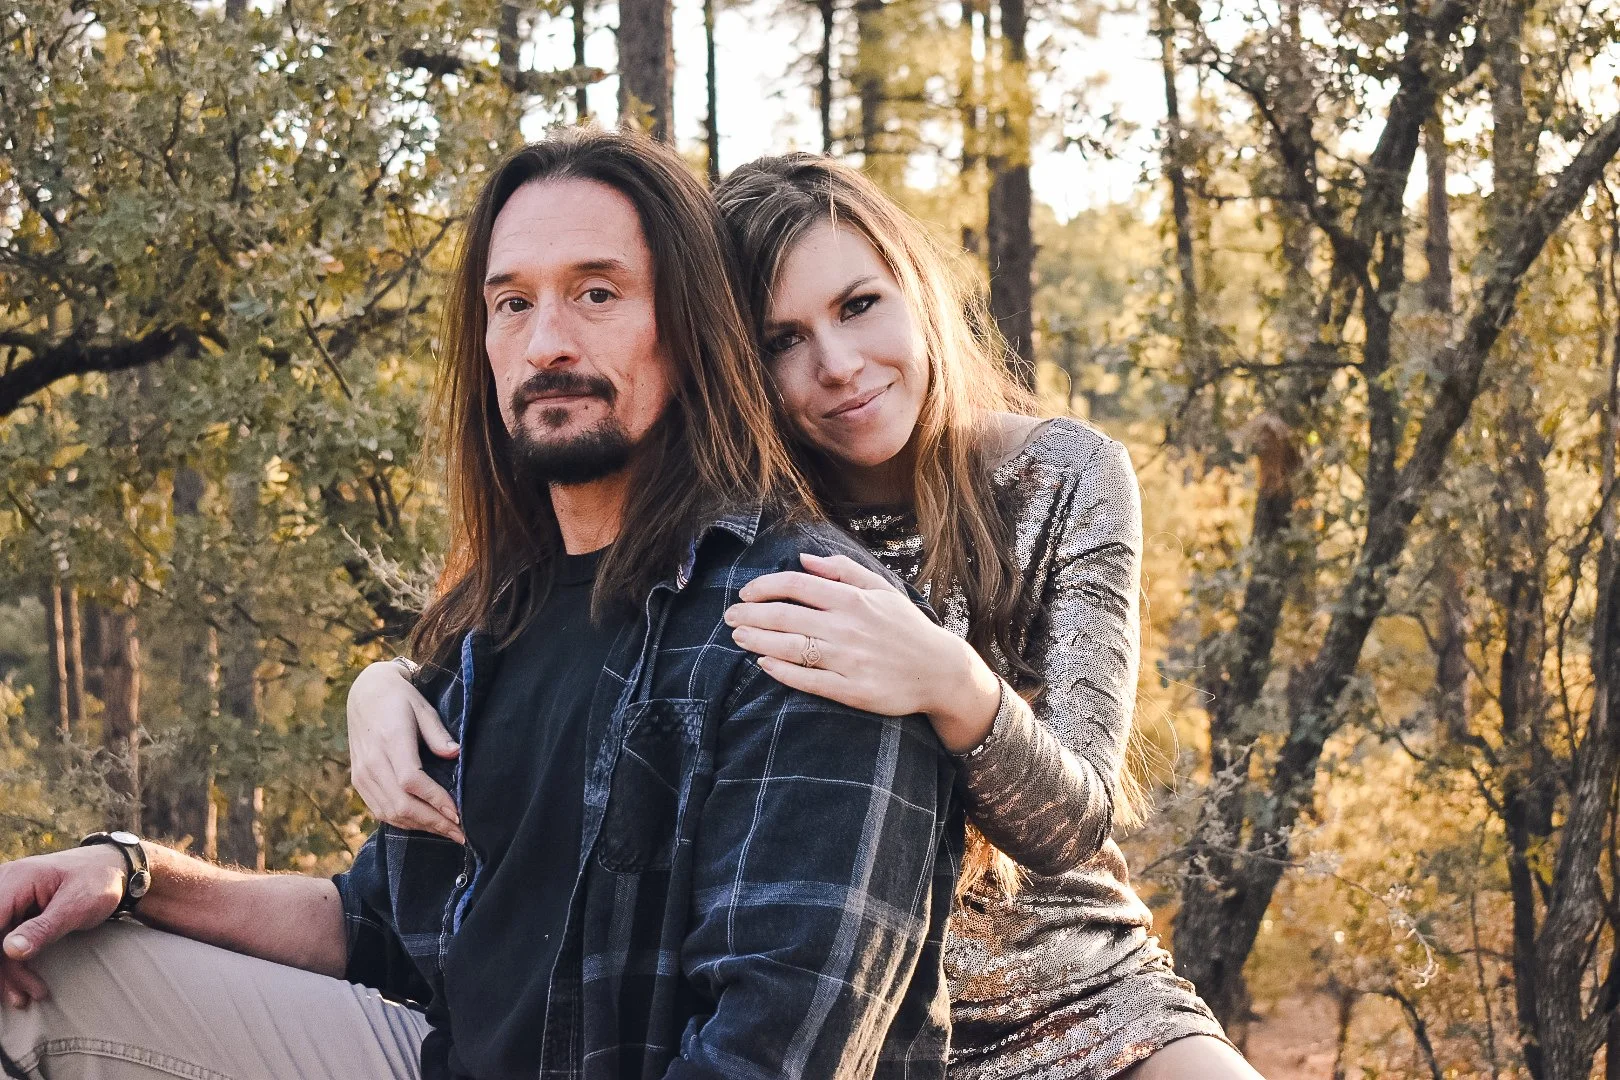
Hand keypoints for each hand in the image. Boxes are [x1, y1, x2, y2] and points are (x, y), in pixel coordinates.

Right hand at [0, 845, 125, 1007]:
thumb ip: (43, 928)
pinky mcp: (15, 913)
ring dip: (11, 973)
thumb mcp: (77, 906)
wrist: (114, 869)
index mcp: (16, 880)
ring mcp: (9, 901)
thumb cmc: (98, 882)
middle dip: (4, 970)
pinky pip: (6, 942)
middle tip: (24, 997)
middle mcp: (5, 887)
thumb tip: (9, 950)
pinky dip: (16, 965)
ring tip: (29, 996)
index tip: (3, 977)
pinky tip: (26, 986)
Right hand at [347, 661, 464, 842]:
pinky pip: (380, 811)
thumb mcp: (423, 708)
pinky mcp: (359, 782)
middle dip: (433, 823)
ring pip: (390, 812)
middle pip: (401, 803)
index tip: (458, 813)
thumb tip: (456, 755)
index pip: (411, 780)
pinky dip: (403, 822)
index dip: (435, 800)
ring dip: (420, 827)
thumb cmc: (400, 700)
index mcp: (390, 740)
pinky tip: (425, 824)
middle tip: (461, 834)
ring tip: (447, 832)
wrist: (365, 695)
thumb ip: (438, 734)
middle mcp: (372, 762)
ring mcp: (362, 775)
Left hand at [724, 552, 1000, 752]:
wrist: (939, 671)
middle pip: (786, 615)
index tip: (746, 592)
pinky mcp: (851, 690)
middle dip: (751, 614)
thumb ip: (843, 570)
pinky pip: (807, 679)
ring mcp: (848, 660)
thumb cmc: (906, 627)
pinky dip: (781, 670)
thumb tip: (804, 558)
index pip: (797, 585)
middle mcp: (847, 627)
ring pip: (791, 647)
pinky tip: (763, 662)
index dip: (764, 586)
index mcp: (853, 599)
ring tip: (738, 635)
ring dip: (758, 639)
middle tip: (729, 616)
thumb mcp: (881, 589)